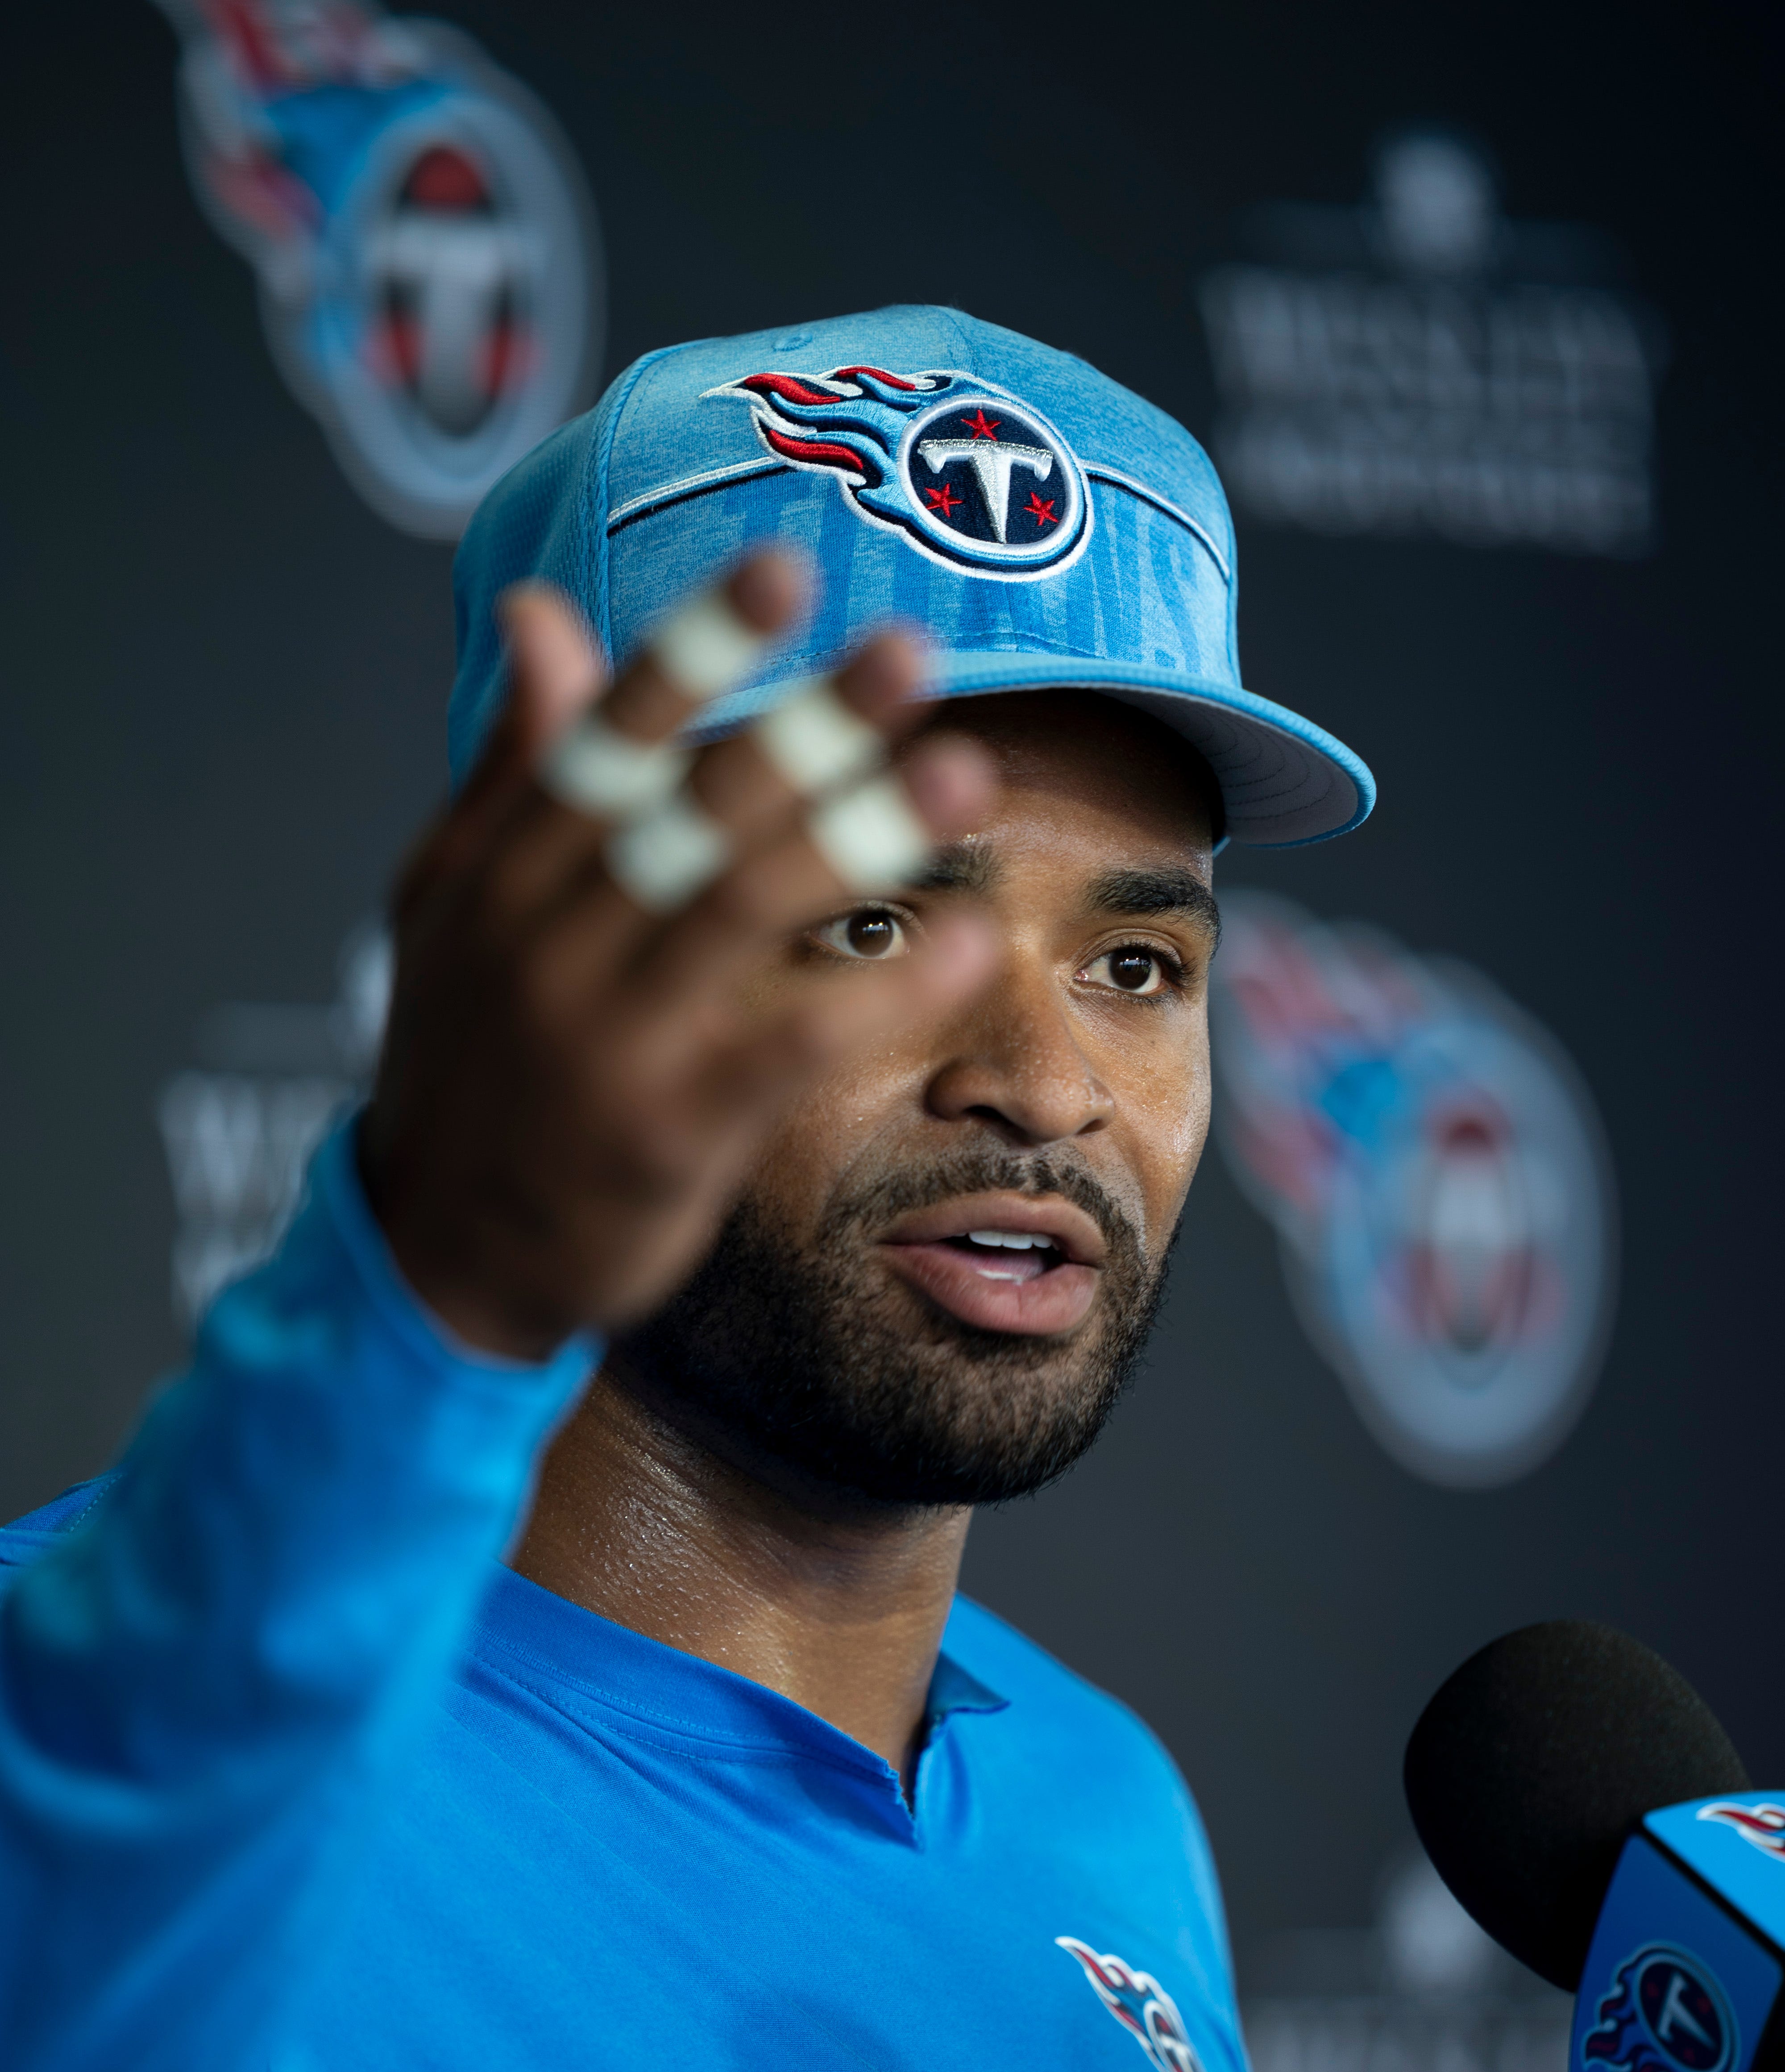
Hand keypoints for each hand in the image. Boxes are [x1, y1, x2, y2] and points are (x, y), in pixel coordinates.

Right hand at [358, 550, 997, 1359]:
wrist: (436, 1259)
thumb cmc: (464, 1068)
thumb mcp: (452, 909)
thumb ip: (512, 766)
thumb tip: (541, 611)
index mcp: (504, 875)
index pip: (606, 739)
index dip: (695, 649)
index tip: (785, 570)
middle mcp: (549, 941)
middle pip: (692, 808)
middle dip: (808, 723)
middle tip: (915, 648)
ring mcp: (607, 1037)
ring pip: (742, 907)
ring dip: (861, 834)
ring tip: (966, 774)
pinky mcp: (667, 1130)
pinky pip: (790, 1044)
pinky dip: (882, 991)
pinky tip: (968, 946)